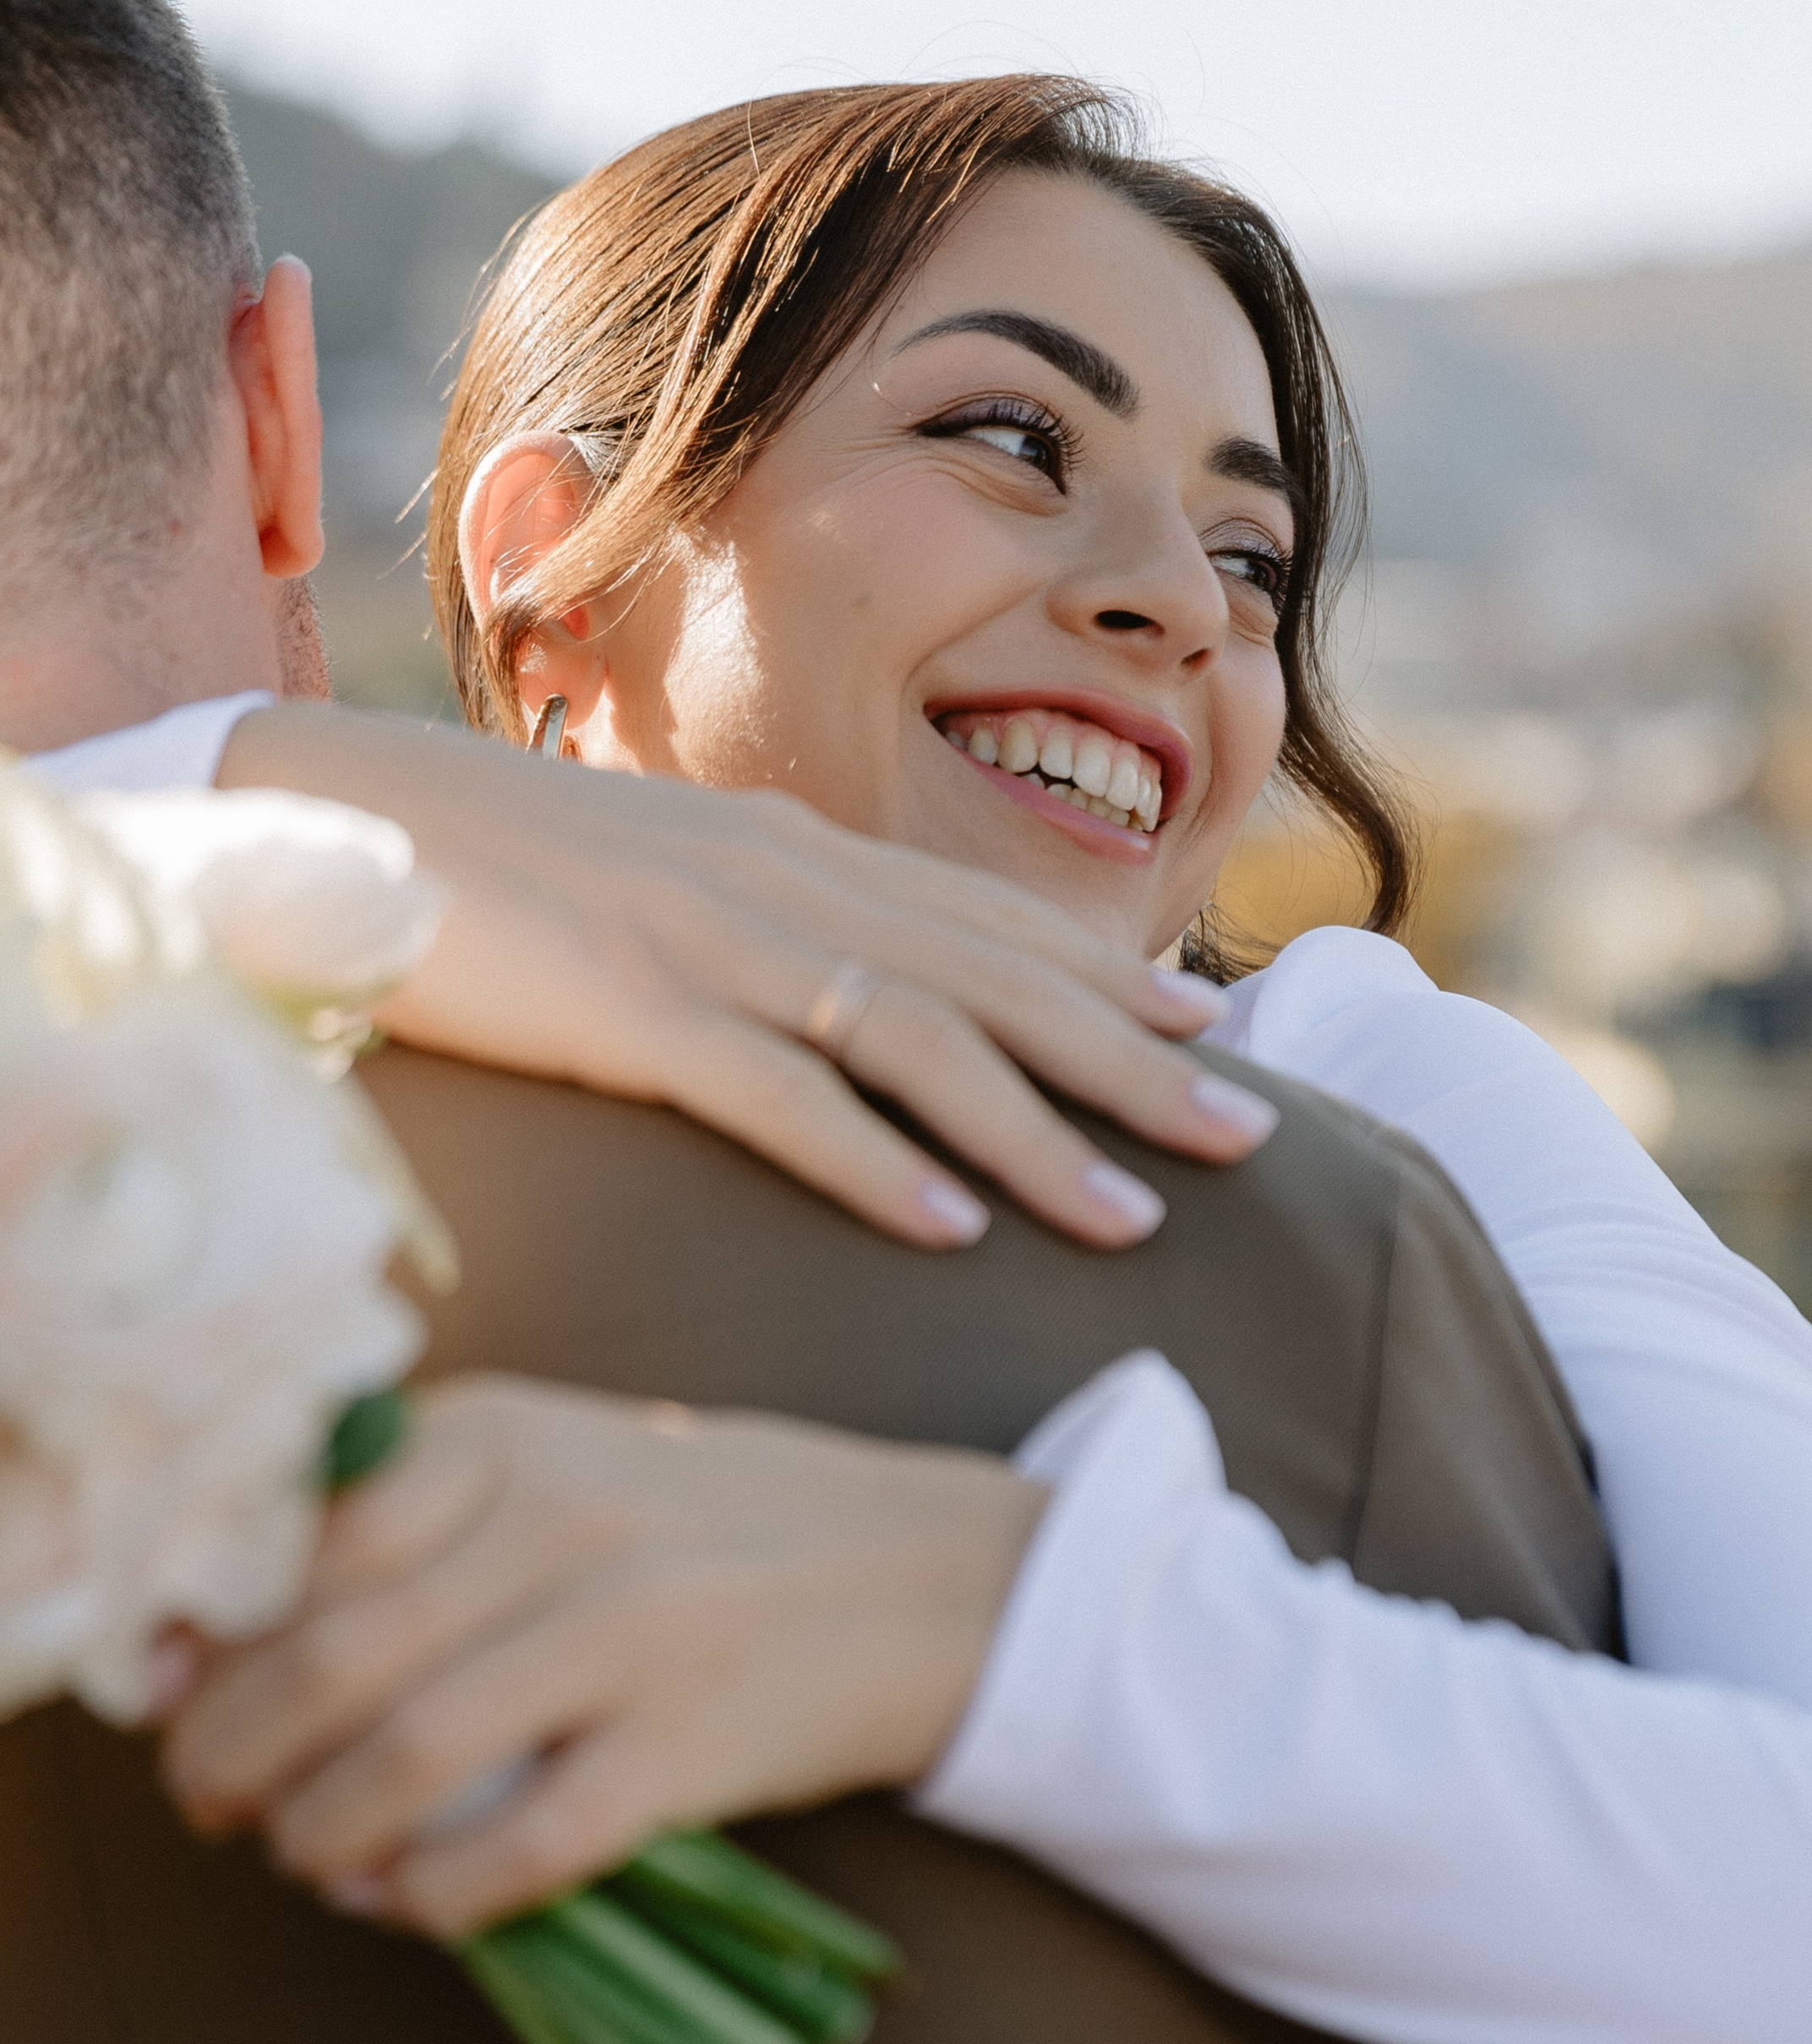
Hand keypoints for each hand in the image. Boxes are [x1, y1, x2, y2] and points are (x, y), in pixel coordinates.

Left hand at [160, 1375, 1045, 1936]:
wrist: (934, 1575)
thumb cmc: (724, 1527)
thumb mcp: (569, 1465)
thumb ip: (421, 1520)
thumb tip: (228, 1635)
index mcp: (509, 1434)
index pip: (300, 1538)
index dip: (208, 1637)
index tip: (167, 1696)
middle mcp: (562, 1518)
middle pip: (327, 1655)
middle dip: (232, 1751)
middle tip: (211, 1798)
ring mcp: (630, 1633)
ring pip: (403, 1757)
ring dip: (316, 1833)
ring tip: (304, 1856)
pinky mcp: (689, 1746)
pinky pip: (516, 1848)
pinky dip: (431, 1895)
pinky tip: (408, 1901)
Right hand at [221, 705, 1275, 1248]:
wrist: (326, 813)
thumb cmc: (494, 870)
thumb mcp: (660, 882)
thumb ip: (768, 925)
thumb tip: (858, 991)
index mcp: (789, 852)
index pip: (987, 921)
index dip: (1115, 977)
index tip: (1220, 1029)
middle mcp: (777, 888)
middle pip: (993, 984)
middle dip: (1136, 1064)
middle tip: (1253, 1136)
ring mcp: (707, 947)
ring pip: (918, 1045)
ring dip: (1039, 1137)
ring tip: (1138, 1218)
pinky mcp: (626, 1012)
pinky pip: (775, 1098)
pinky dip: (872, 1164)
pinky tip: (949, 1231)